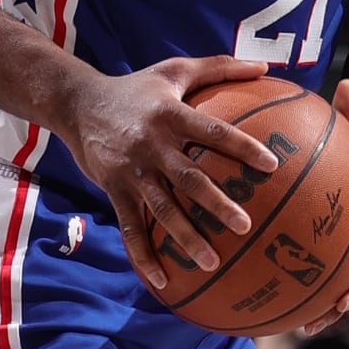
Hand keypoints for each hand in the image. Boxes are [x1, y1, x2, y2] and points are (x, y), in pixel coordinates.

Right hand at [59, 55, 278, 294]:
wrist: (77, 103)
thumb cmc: (137, 88)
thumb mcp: (174, 70)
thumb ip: (218, 67)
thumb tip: (264, 66)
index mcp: (170, 115)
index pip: (212, 131)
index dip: (241, 147)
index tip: (271, 164)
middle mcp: (152, 144)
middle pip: (189, 178)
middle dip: (217, 203)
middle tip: (245, 225)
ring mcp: (131, 171)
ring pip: (162, 209)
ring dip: (186, 238)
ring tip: (213, 263)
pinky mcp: (114, 189)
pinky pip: (131, 228)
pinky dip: (144, 256)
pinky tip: (163, 282)